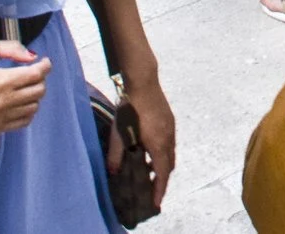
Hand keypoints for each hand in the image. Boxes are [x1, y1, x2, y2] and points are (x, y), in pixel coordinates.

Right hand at [0, 45, 52, 132]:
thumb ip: (11, 49)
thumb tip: (32, 57)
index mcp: (0, 81)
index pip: (35, 75)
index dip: (45, 66)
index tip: (44, 62)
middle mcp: (2, 102)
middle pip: (38, 91)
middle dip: (40, 79)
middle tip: (33, 74)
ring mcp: (0, 117)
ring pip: (34, 106)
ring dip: (34, 95)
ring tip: (25, 87)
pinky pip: (24, 121)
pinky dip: (27, 111)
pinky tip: (21, 102)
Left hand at [114, 74, 175, 210]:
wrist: (143, 82)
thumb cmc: (129, 108)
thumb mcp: (118, 133)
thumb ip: (116, 155)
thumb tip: (113, 172)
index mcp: (158, 143)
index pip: (161, 173)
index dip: (159, 189)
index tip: (157, 202)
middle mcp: (169, 137)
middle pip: (169, 166)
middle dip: (162, 179)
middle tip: (152, 190)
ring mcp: (171, 127)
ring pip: (171, 154)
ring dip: (162, 165)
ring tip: (149, 172)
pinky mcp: (170, 120)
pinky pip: (170, 143)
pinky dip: (163, 152)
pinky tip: (150, 150)